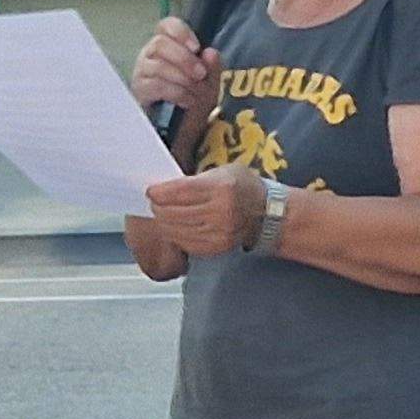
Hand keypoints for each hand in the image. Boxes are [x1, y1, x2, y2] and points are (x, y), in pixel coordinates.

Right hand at [131, 17, 220, 114]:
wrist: (182, 130)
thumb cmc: (192, 100)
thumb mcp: (209, 83)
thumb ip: (212, 67)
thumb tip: (210, 52)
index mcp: (168, 46)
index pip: (166, 25)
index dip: (181, 32)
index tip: (196, 47)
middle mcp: (150, 55)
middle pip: (160, 43)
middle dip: (185, 59)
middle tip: (200, 75)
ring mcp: (141, 73)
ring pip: (158, 66)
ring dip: (183, 79)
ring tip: (196, 92)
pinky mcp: (139, 92)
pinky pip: (156, 86)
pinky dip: (177, 93)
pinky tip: (187, 101)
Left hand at [144, 162, 267, 257]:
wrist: (268, 213)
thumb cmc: (243, 187)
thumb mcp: (224, 171)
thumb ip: (196, 179)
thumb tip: (164, 188)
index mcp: (221, 188)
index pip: (178, 191)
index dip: (158, 192)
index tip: (151, 191)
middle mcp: (221, 212)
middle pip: (173, 212)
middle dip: (158, 207)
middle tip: (155, 203)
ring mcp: (219, 232)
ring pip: (175, 229)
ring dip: (164, 222)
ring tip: (163, 214)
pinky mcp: (216, 247)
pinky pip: (184, 242)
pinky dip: (175, 234)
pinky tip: (176, 227)